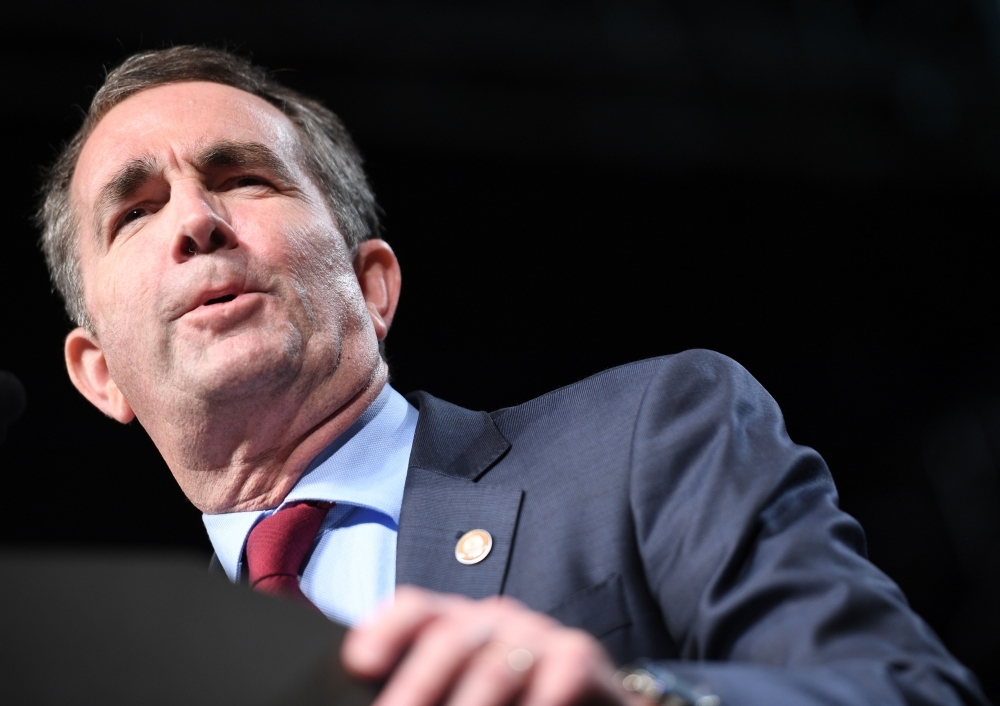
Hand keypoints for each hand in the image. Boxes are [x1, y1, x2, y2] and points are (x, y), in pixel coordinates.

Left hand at [342, 585, 639, 705]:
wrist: (587, 702)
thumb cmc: (510, 700)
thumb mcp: (459, 689)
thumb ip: (421, 691)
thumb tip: (371, 704)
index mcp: (456, 624)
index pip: (416, 610)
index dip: (386, 629)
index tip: (360, 662)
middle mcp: (493, 620)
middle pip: (450, 638)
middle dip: (417, 684)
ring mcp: (537, 634)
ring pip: (497, 666)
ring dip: (471, 705)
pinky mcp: (578, 656)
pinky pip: (558, 676)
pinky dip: (539, 703)